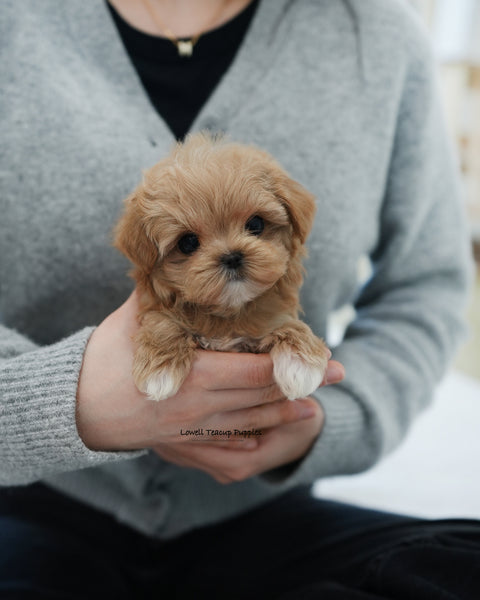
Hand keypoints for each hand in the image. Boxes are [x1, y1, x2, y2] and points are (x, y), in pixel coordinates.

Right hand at [76, 291, 344, 481]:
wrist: (76, 407)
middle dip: (303, 387)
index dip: (295, 365)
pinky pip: (230, 449)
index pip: (258, 371)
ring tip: (314, 407)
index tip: (327, 361)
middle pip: (263, 398)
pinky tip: (273, 435)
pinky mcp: (186, 445)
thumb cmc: (105, 359)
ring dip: (285, 415)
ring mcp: (195, 432)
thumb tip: (180, 259)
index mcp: (196, 377)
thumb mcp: (137, 321)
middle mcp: (202, 409)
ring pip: (252, 425)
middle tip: (336, 376)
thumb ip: (165, 294)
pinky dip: (257, 441)